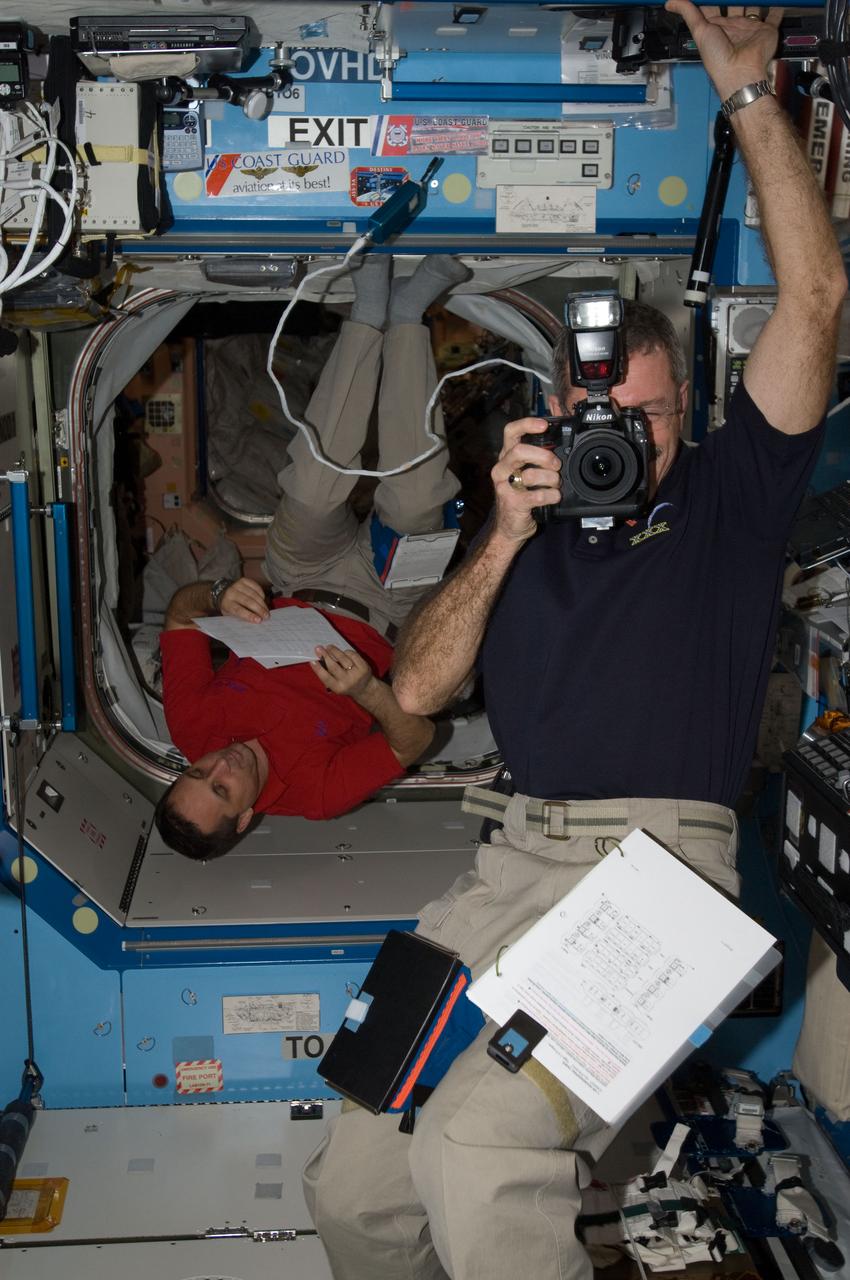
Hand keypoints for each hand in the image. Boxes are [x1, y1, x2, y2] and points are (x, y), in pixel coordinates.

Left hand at [220, 577, 269, 622]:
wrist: (223, 593)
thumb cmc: (229, 606)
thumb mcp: (231, 614)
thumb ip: (241, 617)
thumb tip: (257, 620)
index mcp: (226, 603)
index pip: (238, 610)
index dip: (249, 615)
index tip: (259, 620)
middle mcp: (231, 592)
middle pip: (248, 601)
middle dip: (259, 609)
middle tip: (266, 616)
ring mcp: (238, 585)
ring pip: (254, 594)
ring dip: (262, 603)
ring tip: (267, 610)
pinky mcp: (244, 580)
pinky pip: (256, 587)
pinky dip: (261, 594)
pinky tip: (263, 600)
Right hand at [311, 645, 373, 697]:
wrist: (365, 689)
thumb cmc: (346, 684)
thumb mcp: (336, 684)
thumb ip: (328, 674)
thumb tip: (319, 659)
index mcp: (338, 688)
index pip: (326, 678)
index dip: (318, 669)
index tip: (312, 661)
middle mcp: (348, 681)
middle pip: (334, 666)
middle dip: (325, 656)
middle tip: (318, 648)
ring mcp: (357, 673)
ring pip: (343, 658)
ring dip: (334, 651)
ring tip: (329, 647)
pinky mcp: (364, 667)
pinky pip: (353, 655)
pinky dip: (346, 652)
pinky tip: (343, 652)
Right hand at [491, 417, 561, 541]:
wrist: (509, 528)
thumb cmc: (521, 497)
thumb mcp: (526, 473)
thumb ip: (536, 458)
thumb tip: (557, 444)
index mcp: (507, 457)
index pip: (511, 432)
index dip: (527, 424)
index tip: (544, 425)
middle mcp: (502, 469)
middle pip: (519, 450)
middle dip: (544, 456)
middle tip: (556, 465)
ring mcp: (504, 486)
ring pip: (531, 474)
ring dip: (551, 479)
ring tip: (555, 484)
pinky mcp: (513, 503)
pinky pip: (537, 495)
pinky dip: (551, 496)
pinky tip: (554, 497)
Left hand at [665, 1, 780, 99]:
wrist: (741, 73)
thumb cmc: (718, 57)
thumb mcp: (699, 31)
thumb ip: (688, 13)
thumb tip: (669, 2)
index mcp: (717, 27)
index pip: (713, 6)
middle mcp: (734, 26)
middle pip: (735, 4)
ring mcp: (751, 28)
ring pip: (754, 7)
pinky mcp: (767, 30)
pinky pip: (774, 16)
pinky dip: (777, 7)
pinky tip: (777, 0)